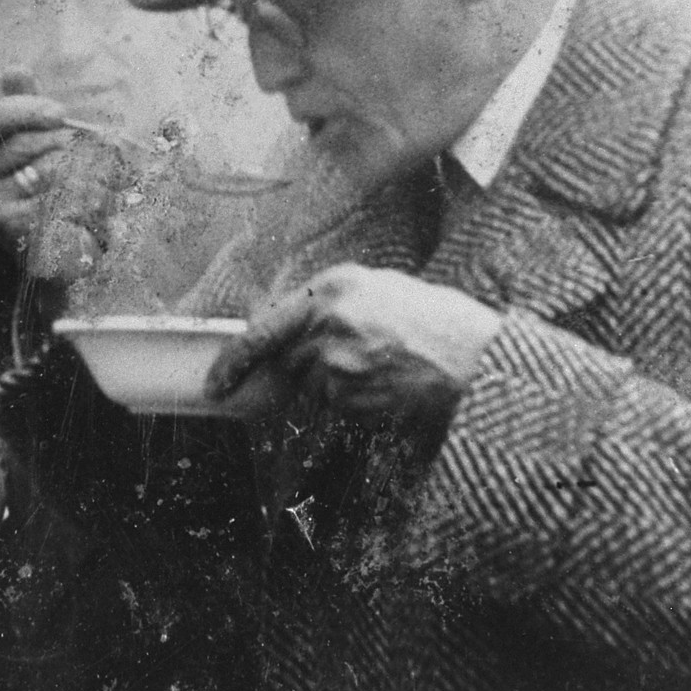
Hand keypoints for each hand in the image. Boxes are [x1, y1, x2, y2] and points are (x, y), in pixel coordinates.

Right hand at [0, 96, 121, 281]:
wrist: (55, 257)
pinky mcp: (12, 235)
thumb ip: (26, 109)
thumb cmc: (47, 192)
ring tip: (106, 184)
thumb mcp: (37, 144)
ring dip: (87, 174)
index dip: (22, 110)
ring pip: (46, 173)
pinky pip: (56, 203)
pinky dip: (83, 202)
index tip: (59, 113)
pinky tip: (97, 211)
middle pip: (24, 146)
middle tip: (102, 154)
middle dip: (70, 146)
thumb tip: (15, 69)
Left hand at [206, 264, 500, 426]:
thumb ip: (332, 303)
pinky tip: (388, 385)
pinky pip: (336, 405)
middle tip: (348, 366)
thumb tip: (286, 328)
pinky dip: (354, 401)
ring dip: (336, 384)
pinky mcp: (348, 395)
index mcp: (333, 285)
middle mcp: (324, 319)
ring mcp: (333, 360)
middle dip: (302, 369)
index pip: (263, 326)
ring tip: (384, 368)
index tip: (216, 381)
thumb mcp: (382, 289)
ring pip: (312, 385)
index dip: (233, 359)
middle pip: (285, 359)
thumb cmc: (438, 321)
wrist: (473, 359)